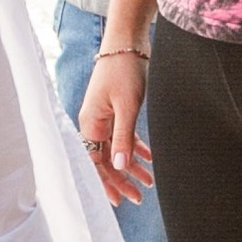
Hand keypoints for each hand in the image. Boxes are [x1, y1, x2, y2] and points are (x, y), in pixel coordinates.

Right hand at [76, 47, 153, 206]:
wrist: (128, 40)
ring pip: (117, 149)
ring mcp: (106, 116)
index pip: (94, 162)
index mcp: (90, 124)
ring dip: (132, 166)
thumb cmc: (124, 70)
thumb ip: (122, 138)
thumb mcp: (127, 106)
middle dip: (121, 179)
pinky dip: (136, 148)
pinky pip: (125, 135)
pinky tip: (151, 159)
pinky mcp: (118, 109)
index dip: (106, 183)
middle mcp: (94, 123)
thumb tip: (118, 166)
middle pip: (105, 159)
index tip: (119, 201)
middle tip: (139, 197)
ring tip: (149, 182)